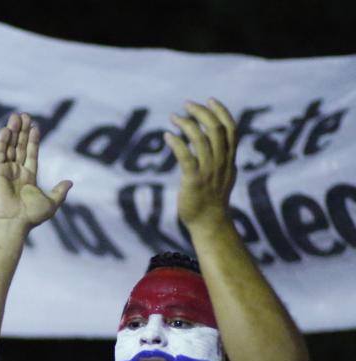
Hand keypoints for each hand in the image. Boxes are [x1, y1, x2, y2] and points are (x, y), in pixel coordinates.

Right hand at [0, 113, 70, 229]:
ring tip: (16, 116)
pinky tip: (6, 129)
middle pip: (19, 147)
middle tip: (24, 115)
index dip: (33, 140)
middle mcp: (16, 172)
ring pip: (9, 147)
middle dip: (22, 131)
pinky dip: (2, 141)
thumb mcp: (51, 203)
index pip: (31, 154)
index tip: (35, 126)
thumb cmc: (30, 216)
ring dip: (12, 131)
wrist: (12, 222)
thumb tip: (70, 182)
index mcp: (28, 177)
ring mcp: (4, 171)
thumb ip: (59, 191)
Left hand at [164, 99, 236, 231]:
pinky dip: (177, 143)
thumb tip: (216, 139)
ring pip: (201, 140)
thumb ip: (222, 156)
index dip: (222, 111)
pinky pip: (186, 158)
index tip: (209, 99)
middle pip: (216, 130)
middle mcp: (222, 163)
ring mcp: (209, 172)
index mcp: (230, 159)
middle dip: (201, 113)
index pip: (231, 129)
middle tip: (186, 105)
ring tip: (173, 117)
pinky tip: (167, 136)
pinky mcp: (194, 181)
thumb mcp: (224, 173)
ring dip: (186, 124)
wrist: (209, 223)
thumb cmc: (212, 198)